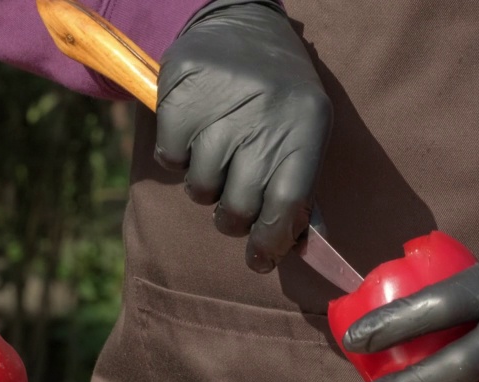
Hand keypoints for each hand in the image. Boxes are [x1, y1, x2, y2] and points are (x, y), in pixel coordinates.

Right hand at [155, 0, 330, 271]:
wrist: (243, 25)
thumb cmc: (280, 95)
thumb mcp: (306, 132)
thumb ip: (299, 189)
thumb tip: (294, 247)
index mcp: (304, 133)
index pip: (285, 209)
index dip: (270, 243)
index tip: (260, 259)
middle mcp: (263, 120)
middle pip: (238, 207)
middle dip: (234, 218)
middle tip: (235, 203)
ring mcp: (219, 107)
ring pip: (201, 188)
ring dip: (206, 185)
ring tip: (218, 157)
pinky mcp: (180, 95)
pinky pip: (172, 158)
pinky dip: (180, 155)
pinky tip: (196, 132)